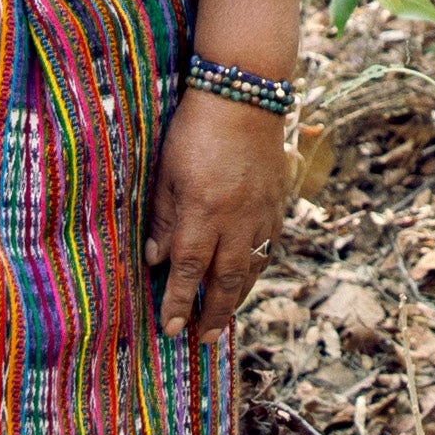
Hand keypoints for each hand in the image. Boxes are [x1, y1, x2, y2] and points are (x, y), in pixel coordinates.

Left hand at [151, 85, 290, 339]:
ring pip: (252, 269)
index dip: (178, 302)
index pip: (187, 269)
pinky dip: (257, 270)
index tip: (171, 328)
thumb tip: (156, 260)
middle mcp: (236, 219)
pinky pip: (269, 247)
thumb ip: (163, 217)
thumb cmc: (196, 128)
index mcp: (203, 211)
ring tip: (225, 319)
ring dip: (238, 299)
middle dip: (214, 313)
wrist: (245, 95)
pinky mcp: (278, 203)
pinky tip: (248, 279)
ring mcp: (262, 213)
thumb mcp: (167, 171)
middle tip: (204, 339)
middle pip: (226, 280)